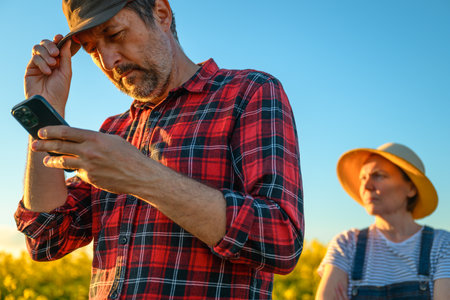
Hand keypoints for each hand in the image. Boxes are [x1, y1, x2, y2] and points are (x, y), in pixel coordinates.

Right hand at [24, 35, 71, 114]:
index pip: (56, 45)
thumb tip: (67, 41)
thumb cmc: (60, 91)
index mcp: (58, 61)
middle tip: (56, 54)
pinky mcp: (30, 68)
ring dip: (46, 54)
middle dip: (50, 45)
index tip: (60, 37)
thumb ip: (66, 56)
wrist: (50, 103)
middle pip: (45, 43)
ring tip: (53, 64)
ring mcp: (38, 64)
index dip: (57, 39)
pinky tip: (47, 72)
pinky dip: (42, 63)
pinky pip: (34, 58)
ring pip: (38, 48)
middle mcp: (48, 61)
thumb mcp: (66, 72)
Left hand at [30, 125, 149, 194]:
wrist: (139, 175)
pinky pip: (78, 172)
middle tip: (34, 144)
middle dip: (44, 145)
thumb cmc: (129, 156)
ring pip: (62, 162)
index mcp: (95, 138)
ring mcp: (88, 166)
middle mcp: (89, 151)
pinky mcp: (90, 178)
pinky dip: (76, 170)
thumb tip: (80, 140)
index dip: (51, 131)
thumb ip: (95, 139)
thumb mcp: (113, 141)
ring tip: (46, 160)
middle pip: (59, 146)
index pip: (66, 132)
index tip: (41, 131)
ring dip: (52, 160)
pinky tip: (77, 169)